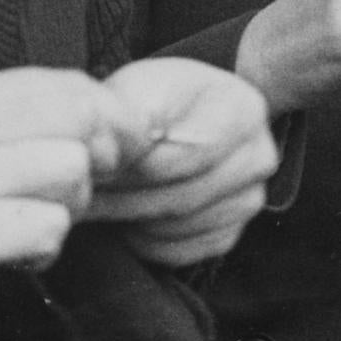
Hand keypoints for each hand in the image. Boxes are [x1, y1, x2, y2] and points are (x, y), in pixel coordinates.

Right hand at [0, 68, 114, 322]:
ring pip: (71, 171)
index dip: (107, 113)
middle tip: (81, 189)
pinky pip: (45, 228)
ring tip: (36, 223)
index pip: (66, 83)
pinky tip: (20, 257)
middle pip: (81, 119)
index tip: (115, 144)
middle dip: (102, 157)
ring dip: (71, 206)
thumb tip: (71, 122)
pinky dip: (45, 248)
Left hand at [86, 59, 279, 266]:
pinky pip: (179, 251)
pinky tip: (124, 218)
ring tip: (96, 202)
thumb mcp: (141, 89)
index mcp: (242, 110)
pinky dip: (144, 240)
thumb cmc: (157, 101)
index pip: (184, 154)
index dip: (133, 165)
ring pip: (177, 226)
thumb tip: (117, 158)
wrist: (181, 117)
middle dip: (124, 196)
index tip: (94, 167)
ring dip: (129, 219)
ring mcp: (247, 200)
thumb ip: (132, 119)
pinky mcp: (228, 233)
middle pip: (181, 196)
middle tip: (83, 193)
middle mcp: (258, 158)